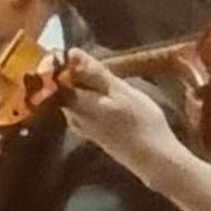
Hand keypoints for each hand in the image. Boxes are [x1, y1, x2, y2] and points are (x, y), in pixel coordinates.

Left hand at [56, 50, 184, 175]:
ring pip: (74, 99)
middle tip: (97, 65)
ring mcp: (81, 126)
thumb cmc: (142, 121)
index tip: (75, 52)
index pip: (56, 76)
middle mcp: (72, 115)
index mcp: (76, 103)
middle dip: (76, 74)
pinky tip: (108, 98)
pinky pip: (83, 109)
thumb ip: (95, 72)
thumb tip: (71, 53)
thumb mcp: (122, 91)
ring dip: (86, 86)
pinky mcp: (91, 133)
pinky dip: (92, 99)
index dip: (64, 62)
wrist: (153, 158)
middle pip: (64, 88)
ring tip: (105, 80)